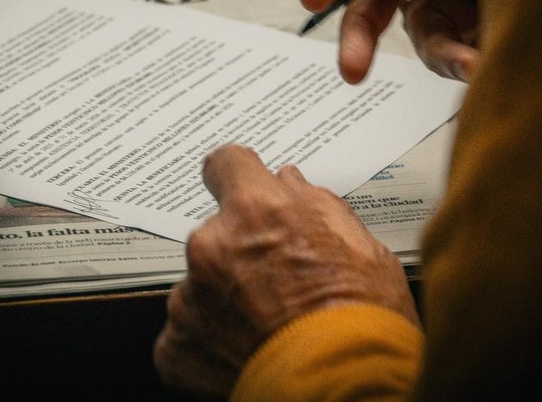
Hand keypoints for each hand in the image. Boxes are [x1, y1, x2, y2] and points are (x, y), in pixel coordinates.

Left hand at [153, 144, 418, 397]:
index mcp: (256, 211)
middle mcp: (212, 246)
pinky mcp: (176, 343)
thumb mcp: (364, 250)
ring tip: (268, 324)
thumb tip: (291, 183)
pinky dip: (210, 338)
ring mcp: (189, 297)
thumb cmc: (365, 329)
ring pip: (200, 281)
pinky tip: (247, 350)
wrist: (346, 396)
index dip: (237, 176)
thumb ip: (317, 205)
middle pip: (216, 230)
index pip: (224, 163)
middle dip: (240, 249)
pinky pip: (186, 327)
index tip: (241, 187)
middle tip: (278, 281)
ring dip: (225, 295)